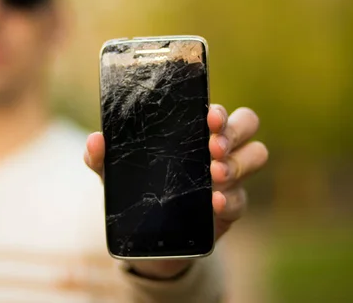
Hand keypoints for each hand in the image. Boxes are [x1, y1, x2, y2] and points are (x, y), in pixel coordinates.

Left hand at [83, 105, 267, 279]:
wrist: (146, 240)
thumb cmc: (136, 191)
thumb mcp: (114, 174)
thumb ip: (102, 158)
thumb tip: (96, 140)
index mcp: (193, 132)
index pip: (218, 112)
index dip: (219, 111)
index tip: (208, 116)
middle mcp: (217, 149)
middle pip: (247, 124)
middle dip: (234, 131)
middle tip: (212, 145)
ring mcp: (228, 177)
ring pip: (256, 154)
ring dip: (239, 162)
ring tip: (215, 173)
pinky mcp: (230, 208)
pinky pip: (242, 199)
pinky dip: (231, 198)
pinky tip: (215, 201)